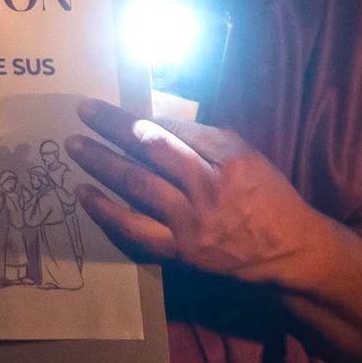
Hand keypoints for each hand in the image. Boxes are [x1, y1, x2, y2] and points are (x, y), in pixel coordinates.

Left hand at [67, 98, 361, 359]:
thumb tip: (166, 124)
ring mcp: (192, 221)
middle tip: (84, 111)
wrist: (286, 252)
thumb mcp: (251, 158)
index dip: (145, 119)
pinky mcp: (180, 250)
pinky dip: (106, 212)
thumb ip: (212, 141)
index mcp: (230, 159)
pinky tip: (85, 195)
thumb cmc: (270, 200)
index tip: (119, 110)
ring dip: (103, 163)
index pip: (180, 131)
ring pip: (138, 185)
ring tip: (76, 146)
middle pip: (153, 149)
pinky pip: (135, 229)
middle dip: (114, 128)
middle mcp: (209, 187)